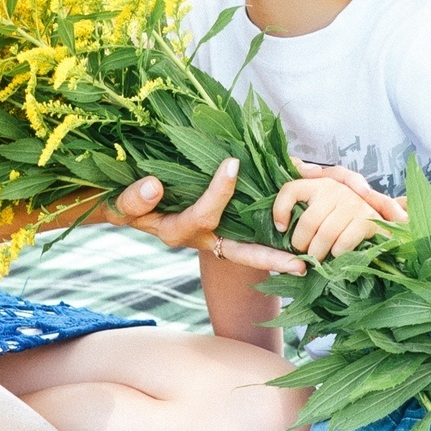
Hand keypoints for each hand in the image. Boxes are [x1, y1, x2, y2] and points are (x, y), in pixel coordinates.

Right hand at [103, 159, 304, 275]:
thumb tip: (153, 185)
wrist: (127, 204)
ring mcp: (215, 232)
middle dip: (270, 258)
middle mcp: (202, 237)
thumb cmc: (125, 202)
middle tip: (300, 266)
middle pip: (240, 252)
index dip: (218, 194)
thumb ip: (134, 199)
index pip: (202, 216)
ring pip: (250, 244)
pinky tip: (298, 216)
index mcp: (178, 231)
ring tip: (309, 251)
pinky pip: (250, 229)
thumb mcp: (121, 202)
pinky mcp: (223, 223)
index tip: (232, 164)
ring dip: (278, 248)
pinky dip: (272, 225)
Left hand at [272, 165, 396, 261]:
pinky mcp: (368, 219)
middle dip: (301, 243)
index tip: (280, 228)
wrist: (383, 221)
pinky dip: (337, 252)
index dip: (280, 209)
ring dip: (318, 252)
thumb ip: (297, 199)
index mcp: (320, 182)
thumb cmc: (342, 215)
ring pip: (325, 234)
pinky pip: (343, 241)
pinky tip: (336, 253)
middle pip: (308, 221)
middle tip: (302, 252)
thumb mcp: (321, 203)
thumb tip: (281, 210)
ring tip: (317, 258)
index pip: (291, 190)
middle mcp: (336, 188)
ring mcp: (353, 203)